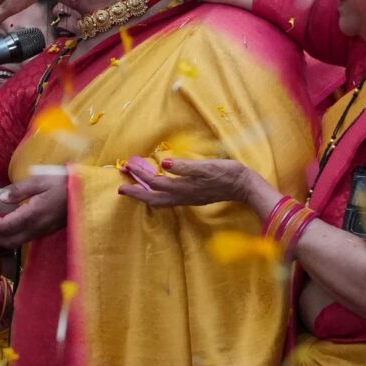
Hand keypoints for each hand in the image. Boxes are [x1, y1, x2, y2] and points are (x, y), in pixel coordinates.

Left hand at [0, 169, 68, 248]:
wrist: (88, 191)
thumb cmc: (64, 182)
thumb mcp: (40, 179)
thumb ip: (19, 190)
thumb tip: (1, 198)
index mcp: (33, 215)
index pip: (5, 227)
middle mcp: (37, 228)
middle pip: (8, 241)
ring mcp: (42, 231)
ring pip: (16, 242)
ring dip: (0, 236)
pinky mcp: (46, 230)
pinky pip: (24, 238)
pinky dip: (11, 234)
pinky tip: (7, 222)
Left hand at [118, 156, 257, 209]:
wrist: (244, 186)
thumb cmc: (227, 173)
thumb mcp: (206, 166)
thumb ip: (185, 166)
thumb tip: (164, 164)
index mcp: (182, 187)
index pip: (154, 182)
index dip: (139, 175)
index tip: (126, 167)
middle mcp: (182, 196)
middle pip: (152, 198)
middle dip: (136, 192)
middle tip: (121, 186)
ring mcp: (188, 198)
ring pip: (160, 200)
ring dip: (145, 194)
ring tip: (133, 188)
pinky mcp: (193, 197)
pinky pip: (168, 199)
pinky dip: (157, 195)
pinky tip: (157, 189)